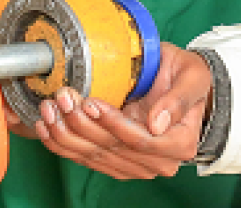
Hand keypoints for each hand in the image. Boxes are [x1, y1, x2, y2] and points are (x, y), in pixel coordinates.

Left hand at [33, 43, 211, 179]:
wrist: (179, 82)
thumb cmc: (187, 75)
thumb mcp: (193, 76)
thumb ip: (179, 98)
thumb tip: (158, 124)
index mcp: (179, 143)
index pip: (139, 139)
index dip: (112, 123)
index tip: (91, 103)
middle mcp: (158, 161)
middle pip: (112, 148)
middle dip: (82, 124)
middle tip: (63, 98)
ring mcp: (136, 165)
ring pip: (95, 156)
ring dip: (67, 134)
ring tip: (50, 109)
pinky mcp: (117, 162)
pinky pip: (87, 158)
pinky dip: (64, 145)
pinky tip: (47, 127)